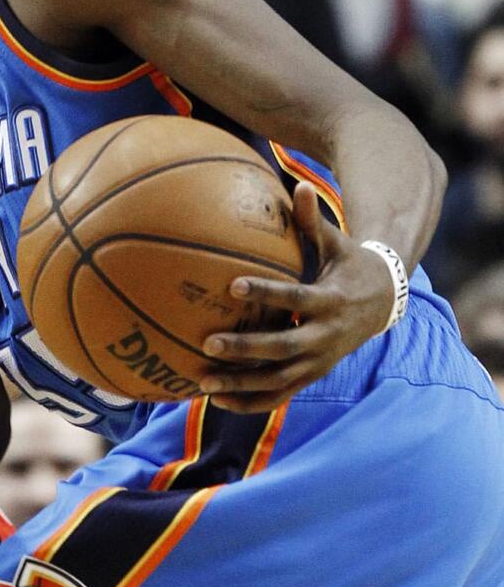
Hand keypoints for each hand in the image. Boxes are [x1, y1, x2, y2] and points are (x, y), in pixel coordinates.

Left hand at [197, 183, 394, 413]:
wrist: (384, 303)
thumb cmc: (348, 265)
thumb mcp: (336, 243)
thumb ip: (313, 221)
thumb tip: (296, 183)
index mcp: (329, 301)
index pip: (294, 299)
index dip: (266, 293)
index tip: (232, 284)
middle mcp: (325, 337)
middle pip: (282, 348)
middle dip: (245, 349)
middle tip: (207, 343)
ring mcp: (319, 362)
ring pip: (277, 380)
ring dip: (240, 384)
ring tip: (202, 382)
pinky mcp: (312, 377)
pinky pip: (279, 396)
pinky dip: (249, 402)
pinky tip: (215, 400)